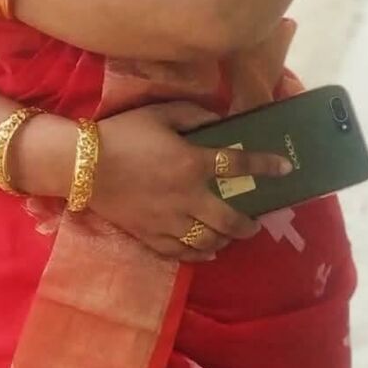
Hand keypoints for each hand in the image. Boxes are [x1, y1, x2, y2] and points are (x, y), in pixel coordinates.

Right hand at [92, 100, 293, 261]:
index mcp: (191, 163)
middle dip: (248, 224)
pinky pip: (181, 253)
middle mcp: (186, 196)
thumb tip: (219, 120)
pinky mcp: (150, 235)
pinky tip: (207, 250)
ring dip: (225, 239)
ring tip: (230, 234)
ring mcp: (169, 221)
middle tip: (255, 222)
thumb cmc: (122, 133)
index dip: (266, 165)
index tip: (286, 169)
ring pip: (208, 240)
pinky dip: (199, 254)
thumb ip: (193, 115)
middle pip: (228, 219)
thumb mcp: (159, 113)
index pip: (238, 164)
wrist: (82, 165)